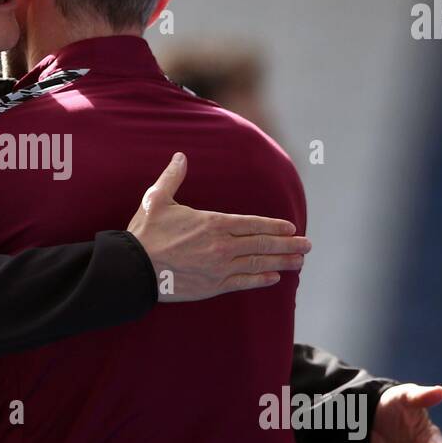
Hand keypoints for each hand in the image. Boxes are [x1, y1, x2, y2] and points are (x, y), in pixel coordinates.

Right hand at [127, 152, 310, 301]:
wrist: (133, 269)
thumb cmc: (144, 233)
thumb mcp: (156, 199)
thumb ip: (173, 177)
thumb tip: (180, 156)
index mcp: (213, 223)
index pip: (253, 224)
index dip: (274, 226)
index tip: (291, 227)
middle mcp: (222, 246)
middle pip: (262, 244)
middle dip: (288, 244)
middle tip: (308, 245)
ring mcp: (219, 268)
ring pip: (258, 264)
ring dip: (282, 261)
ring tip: (299, 261)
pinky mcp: (212, 287)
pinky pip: (243, 283)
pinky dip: (261, 280)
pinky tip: (274, 278)